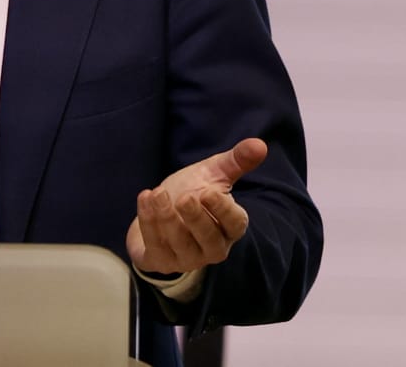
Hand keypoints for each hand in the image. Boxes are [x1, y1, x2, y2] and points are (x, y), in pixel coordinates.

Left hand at [126, 137, 265, 274]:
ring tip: (157, 193)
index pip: (234, 224)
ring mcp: (187, 259)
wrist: (159, 211)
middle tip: (185, 197)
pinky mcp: (161, 262)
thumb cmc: (192, 192)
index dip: (222, 210)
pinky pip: (155, 248)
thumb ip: (236, 161)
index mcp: (230, 227)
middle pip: (208, 239)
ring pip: (180, 244)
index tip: (209, 192)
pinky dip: (148, 223)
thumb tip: (260, 144)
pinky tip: (145, 198)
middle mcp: (212, 248)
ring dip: (167, 218)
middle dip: (196, 218)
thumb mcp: (214, 174)